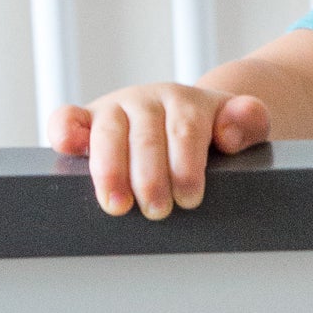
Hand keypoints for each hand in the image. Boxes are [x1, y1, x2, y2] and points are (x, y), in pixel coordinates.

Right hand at [47, 84, 270, 219]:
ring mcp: (115, 109)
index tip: (190, 198)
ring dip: (110, 170)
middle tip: (157, 210)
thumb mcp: (243, 124)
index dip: (186, 165)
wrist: (196, 116)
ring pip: (108, 133)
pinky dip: (64, 130)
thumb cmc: (218, 131)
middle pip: (146, 136)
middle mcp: (147, 101)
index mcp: (185, 101)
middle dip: (150, 176)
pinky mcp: (87, 121)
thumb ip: (248, 121)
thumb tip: (228, 132)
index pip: (185, 130)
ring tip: (117, 206)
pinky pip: (68, 119)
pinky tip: (66, 147)